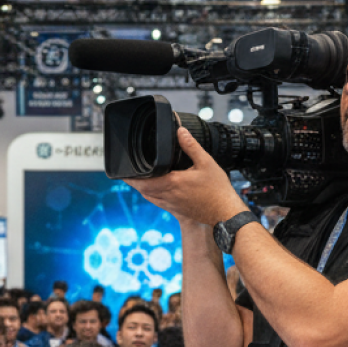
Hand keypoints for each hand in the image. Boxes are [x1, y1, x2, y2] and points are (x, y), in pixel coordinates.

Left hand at [125, 126, 247, 227]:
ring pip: (149, 196)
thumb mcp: (206, 163)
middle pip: (143, 189)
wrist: (225, 214)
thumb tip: (180, 132)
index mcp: (172, 183)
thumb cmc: (218, 191)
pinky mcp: (176, 209)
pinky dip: (151, 194)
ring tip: (137, 178)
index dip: (131, 177)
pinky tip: (155, 189)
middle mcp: (168, 195)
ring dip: (141, 188)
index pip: (144, 181)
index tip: (122, 171)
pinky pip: (157, 201)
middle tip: (126, 172)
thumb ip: (191, 146)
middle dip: (133, 181)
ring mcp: (171, 204)